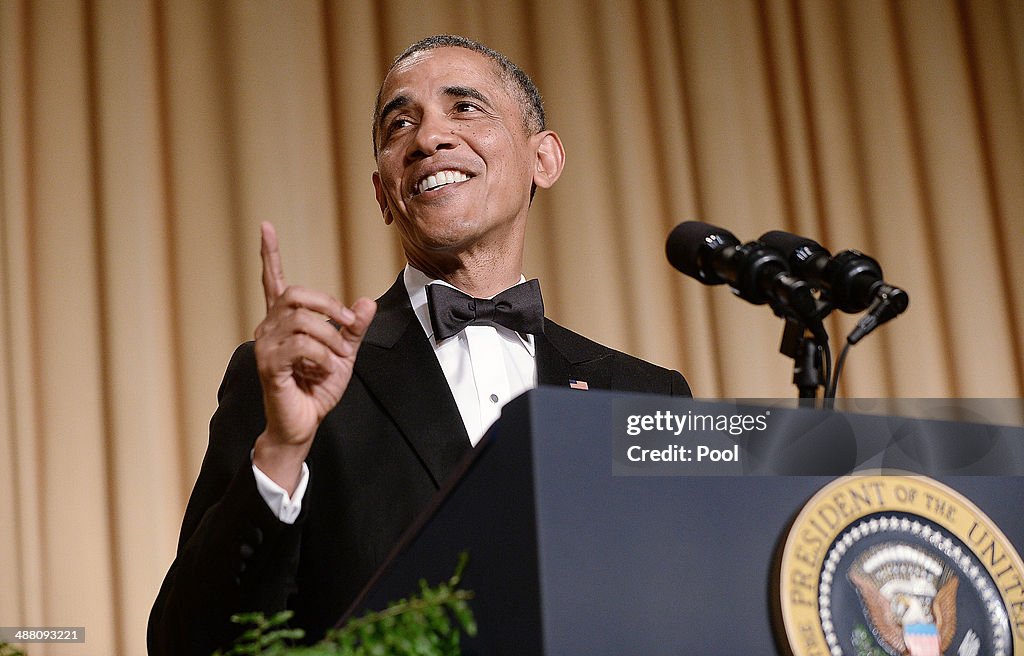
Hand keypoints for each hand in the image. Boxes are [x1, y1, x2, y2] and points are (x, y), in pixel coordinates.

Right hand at [252, 222, 375, 489]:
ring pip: (301, 320)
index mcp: (283, 322)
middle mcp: (269, 328)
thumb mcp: (344, 354)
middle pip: (295, 294)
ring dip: (330, 337)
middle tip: (350, 324)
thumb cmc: (317, 389)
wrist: (303, 424)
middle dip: (328, 305)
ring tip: (338, 358)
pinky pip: (300, 346)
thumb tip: (365, 301)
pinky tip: (326, 369)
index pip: (273, 281)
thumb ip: (353, 329)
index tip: (265, 226)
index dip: (270, 254)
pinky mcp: (269, 365)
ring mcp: (265, 345)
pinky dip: (322, 356)